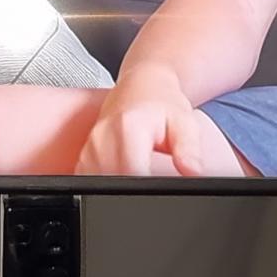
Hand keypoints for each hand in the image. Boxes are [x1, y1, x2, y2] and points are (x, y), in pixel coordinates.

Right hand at [77, 73, 218, 177]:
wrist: (141, 86)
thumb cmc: (163, 105)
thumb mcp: (185, 123)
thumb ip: (189, 148)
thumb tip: (193, 171)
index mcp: (128, 127)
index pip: (132, 173)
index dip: (146, 188)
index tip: (158, 190)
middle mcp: (103, 136)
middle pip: (113, 183)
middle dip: (133, 191)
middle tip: (151, 180)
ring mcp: (90, 146)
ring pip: (100, 184)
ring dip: (118, 188)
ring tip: (139, 173)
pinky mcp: (83, 155)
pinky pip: (90, 179)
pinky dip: (106, 184)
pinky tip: (122, 175)